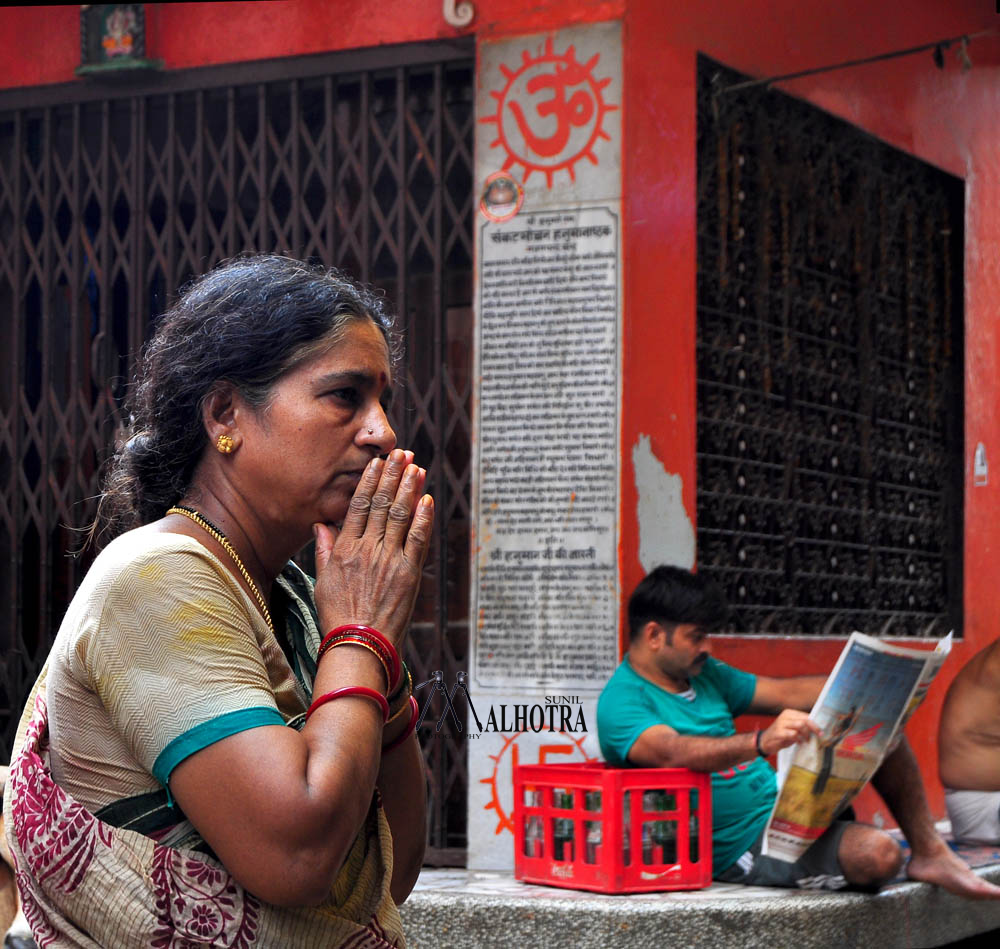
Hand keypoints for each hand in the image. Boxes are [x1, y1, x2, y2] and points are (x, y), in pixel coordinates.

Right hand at [313, 448, 433, 648]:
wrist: (359, 644)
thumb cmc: (338, 616)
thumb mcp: (322, 581)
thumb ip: (324, 550)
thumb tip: (321, 524)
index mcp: (346, 549)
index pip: (359, 506)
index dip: (370, 482)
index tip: (377, 464)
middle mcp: (368, 549)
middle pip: (383, 504)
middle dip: (393, 475)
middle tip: (402, 453)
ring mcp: (390, 559)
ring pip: (401, 515)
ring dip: (409, 488)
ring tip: (416, 467)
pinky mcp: (409, 572)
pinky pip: (418, 538)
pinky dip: (423, 518)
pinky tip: (426, 499)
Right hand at [759, 709, 820, 756]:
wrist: (766, 741)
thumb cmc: (782, 735)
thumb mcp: (792, 728)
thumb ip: (802, 725)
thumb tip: (817, 728)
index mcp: (789, 713)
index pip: (806, 716)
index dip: (815, 724)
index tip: (821, 732)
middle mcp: (785, 716)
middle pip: (804, 720)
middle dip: (814, 729)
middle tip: (818, 736)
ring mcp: (781, 724)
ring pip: (800, 726)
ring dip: (806, 735)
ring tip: (806, 741)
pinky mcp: (778, 732)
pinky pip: (793, 734)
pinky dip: (799, 739)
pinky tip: (799, 743)